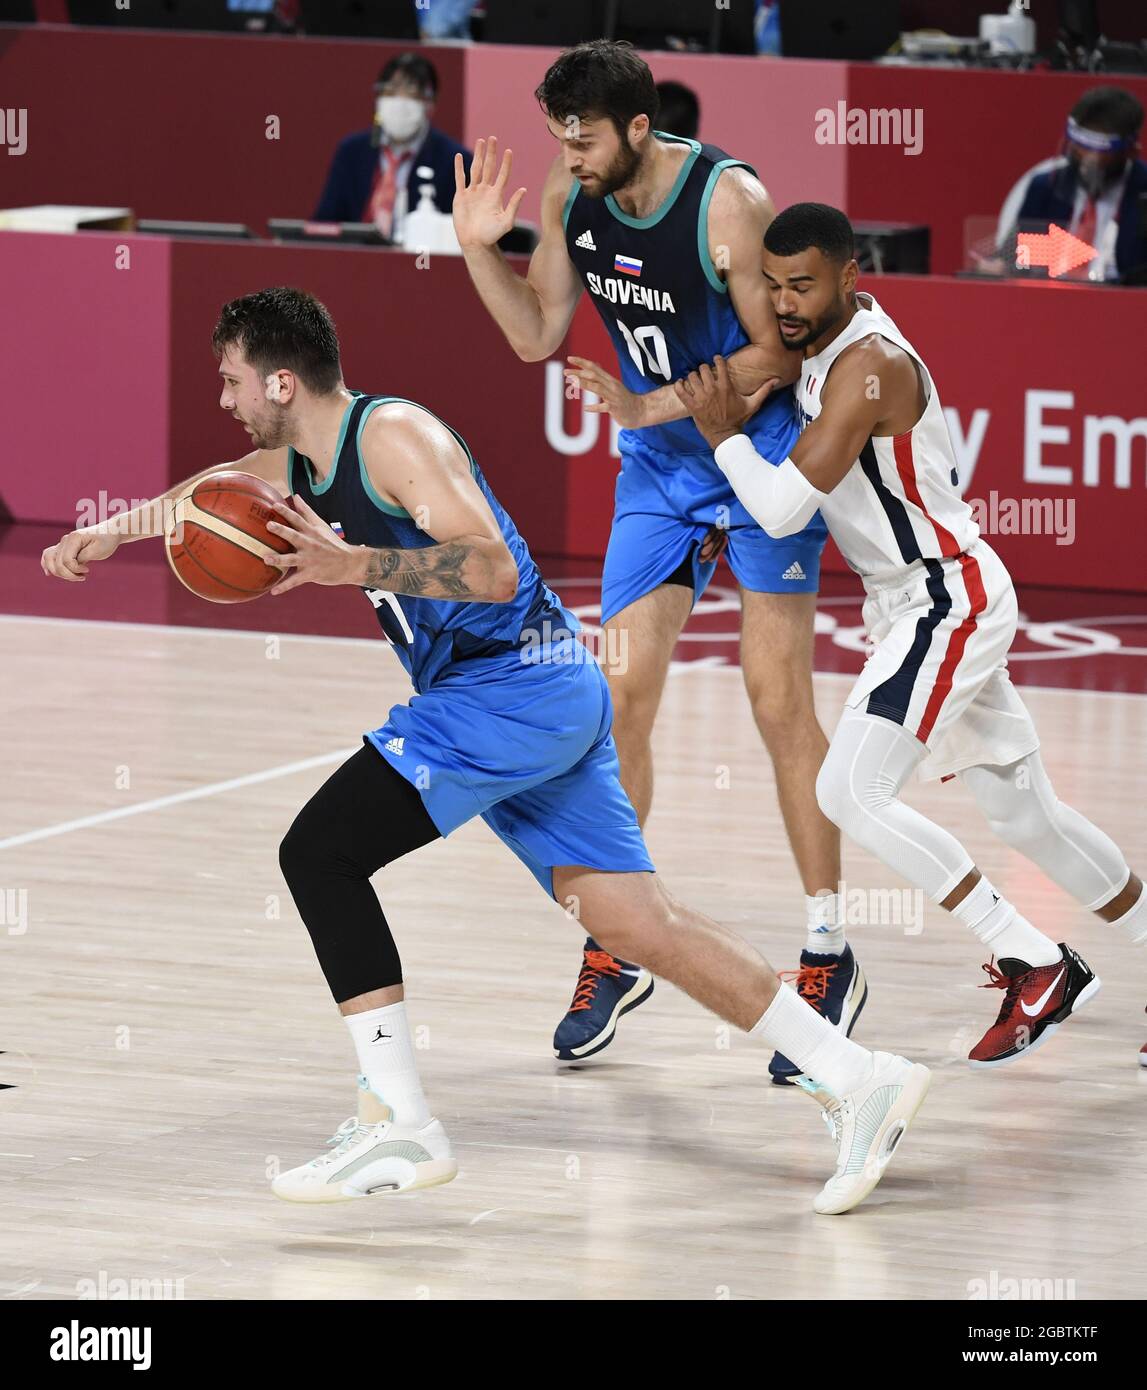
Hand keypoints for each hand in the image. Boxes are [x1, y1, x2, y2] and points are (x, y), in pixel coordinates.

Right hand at [41, 528, 120, 581]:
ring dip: (59, 573)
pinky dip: (47, 565)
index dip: (75, 569)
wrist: (110, 532)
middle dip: (68, 574)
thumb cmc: (106, 541)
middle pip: (57, 562)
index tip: (87, 570)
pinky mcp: (63, 548)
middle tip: (83, 576)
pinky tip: (49, 573)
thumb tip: (73, 564)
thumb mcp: (99, 550)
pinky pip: (48, 556)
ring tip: (73, 576)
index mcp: (74, 538)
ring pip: (49, 560)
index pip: (66, 560)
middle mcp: (65, 540)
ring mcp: (62, 544)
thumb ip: (84, 557)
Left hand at [265, 495, 364, 594]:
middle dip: (282, 531)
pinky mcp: (311, 574)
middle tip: (269, 525)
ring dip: (279, 559)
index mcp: (311, 532)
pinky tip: (273, 592)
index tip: (273, 506)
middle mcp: (309, 544)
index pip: (297, 519)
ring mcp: (310, 560)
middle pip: (294, 536)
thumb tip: (295, 496)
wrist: (350, 564)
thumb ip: (306, 511)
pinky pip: (295, 581)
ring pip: (292, 559)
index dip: (286, 512)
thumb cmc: (333, 543)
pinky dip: (284, 587)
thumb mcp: (321, 525)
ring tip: (266, 559)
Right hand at [452, 136, 526, 250]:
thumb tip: (523, 189)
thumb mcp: (506, 221)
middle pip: (489, 167)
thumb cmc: (491, 235)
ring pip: (475, 169)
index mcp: (496, 195)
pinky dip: (459, 167)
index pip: (502, 175)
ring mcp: (473, 192)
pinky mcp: (461, 196)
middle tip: (493, 138)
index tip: (508, 151)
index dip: (506, 163)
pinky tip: (459, 156)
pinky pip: (460, 179)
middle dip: (491, 153)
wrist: (475, 243)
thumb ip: (514, 205)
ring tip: (480, 141)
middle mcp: (485, 191)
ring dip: (477, 155)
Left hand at [565, 356, 646, 429]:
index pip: (594, 367)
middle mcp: (611, 386)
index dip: (581, 362)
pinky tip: (585, 407)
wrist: (641, 411)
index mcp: (609, 380)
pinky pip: (603, 407)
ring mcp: (613, 397)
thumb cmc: (624, 400)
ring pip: (598, 388)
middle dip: (578, 373)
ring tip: (572, 383)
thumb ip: (602, 379)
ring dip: (584, 384)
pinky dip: (594, 407)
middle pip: (593, 376)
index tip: (569, 358)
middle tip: (565, 372)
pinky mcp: (615, 408)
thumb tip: (591, 369)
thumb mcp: (613, 387)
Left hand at [673, 354, 773, 448]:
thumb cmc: (738, 419)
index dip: (717, 359)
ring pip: (691, 377)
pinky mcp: (692, 405)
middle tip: (704, 372)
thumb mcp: (753, 404)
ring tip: (694, 379)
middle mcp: (712, 390)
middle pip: (702, 368)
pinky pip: (680, 390)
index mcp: (726, 386)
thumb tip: (777, 380)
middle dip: (703, 368)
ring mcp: (701, 397)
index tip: (716, 359)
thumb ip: (763, 390)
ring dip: (692, 376)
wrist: (724, 435)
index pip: (719, 364)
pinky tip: (681, 384)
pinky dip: (678, 385)